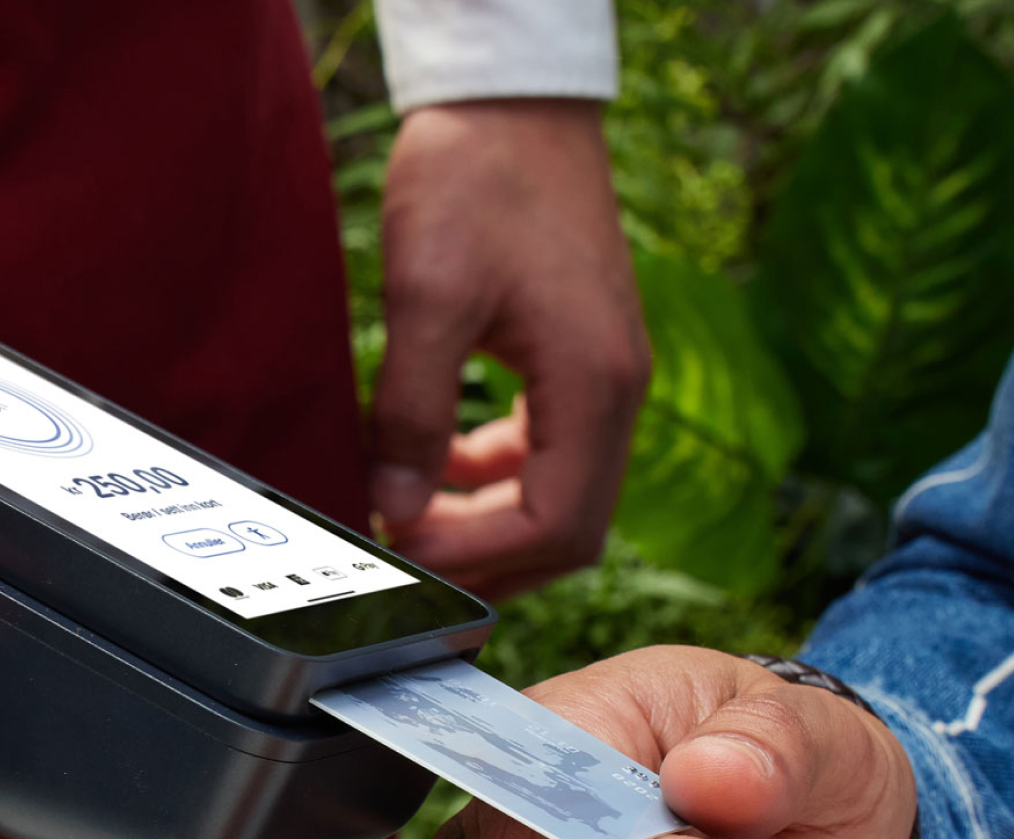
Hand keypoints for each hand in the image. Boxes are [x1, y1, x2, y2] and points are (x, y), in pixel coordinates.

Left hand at [373, 99, 649, 597]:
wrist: (513, 99)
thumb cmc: (476, 178)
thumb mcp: (425, 294)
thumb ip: (411, 411)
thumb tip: (395, 508)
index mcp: (595, 383)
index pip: (556, 525)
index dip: (477, 558)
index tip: (402, 552)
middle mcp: (618, 390)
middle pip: (571, 528)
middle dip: (489, 560)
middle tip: (405, 564)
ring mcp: (606, 375)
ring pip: (562, 495)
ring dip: (491, 524)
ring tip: (413, 524)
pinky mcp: (582, 358)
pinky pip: (551, 450)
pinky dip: (497, 477)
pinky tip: (440, 466)